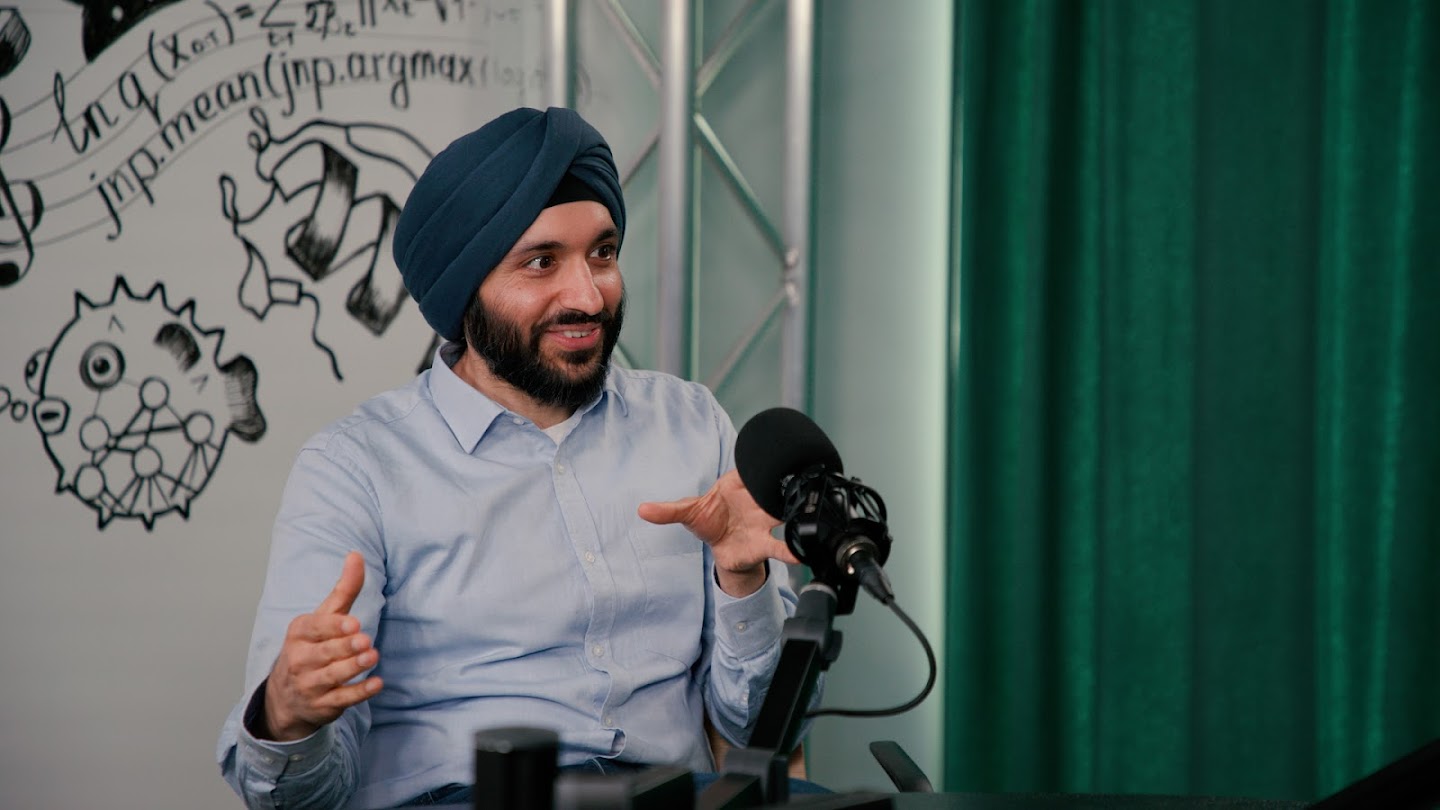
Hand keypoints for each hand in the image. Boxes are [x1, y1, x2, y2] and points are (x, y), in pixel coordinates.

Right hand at [260, 552, 382, 741]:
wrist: (286, 697)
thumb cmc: (311, 647)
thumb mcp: (324, 617)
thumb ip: (343, 589)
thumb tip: (356, 555)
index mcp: (299, 633)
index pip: (313, 628)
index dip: (332, 626)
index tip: (352, 623)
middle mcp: (300, 659)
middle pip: (324, 652)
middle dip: (344, 647)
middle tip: (364, 640)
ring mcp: (310, 685)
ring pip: (332, 676)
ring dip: (353, 667)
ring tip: (372, 656)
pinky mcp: (323, 705)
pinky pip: (342, 699)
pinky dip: (359, 693)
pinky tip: (377, 683)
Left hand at [638, 470, 799, 596]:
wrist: (722, 548)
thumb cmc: (709, 521)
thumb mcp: (687, 514)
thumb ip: (667, 511)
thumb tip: (641, 509)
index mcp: (738, 484)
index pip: (751, 471)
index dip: (758, 467)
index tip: (762, 467)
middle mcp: (755, 500)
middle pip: (771, 491)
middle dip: (780, 489)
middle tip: (787, 490)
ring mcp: (762, 522)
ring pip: (780, 517)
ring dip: (790, 519)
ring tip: (798, 524)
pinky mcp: (764, 543)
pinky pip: (779, 546)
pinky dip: (789, 550)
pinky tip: (798, 555)